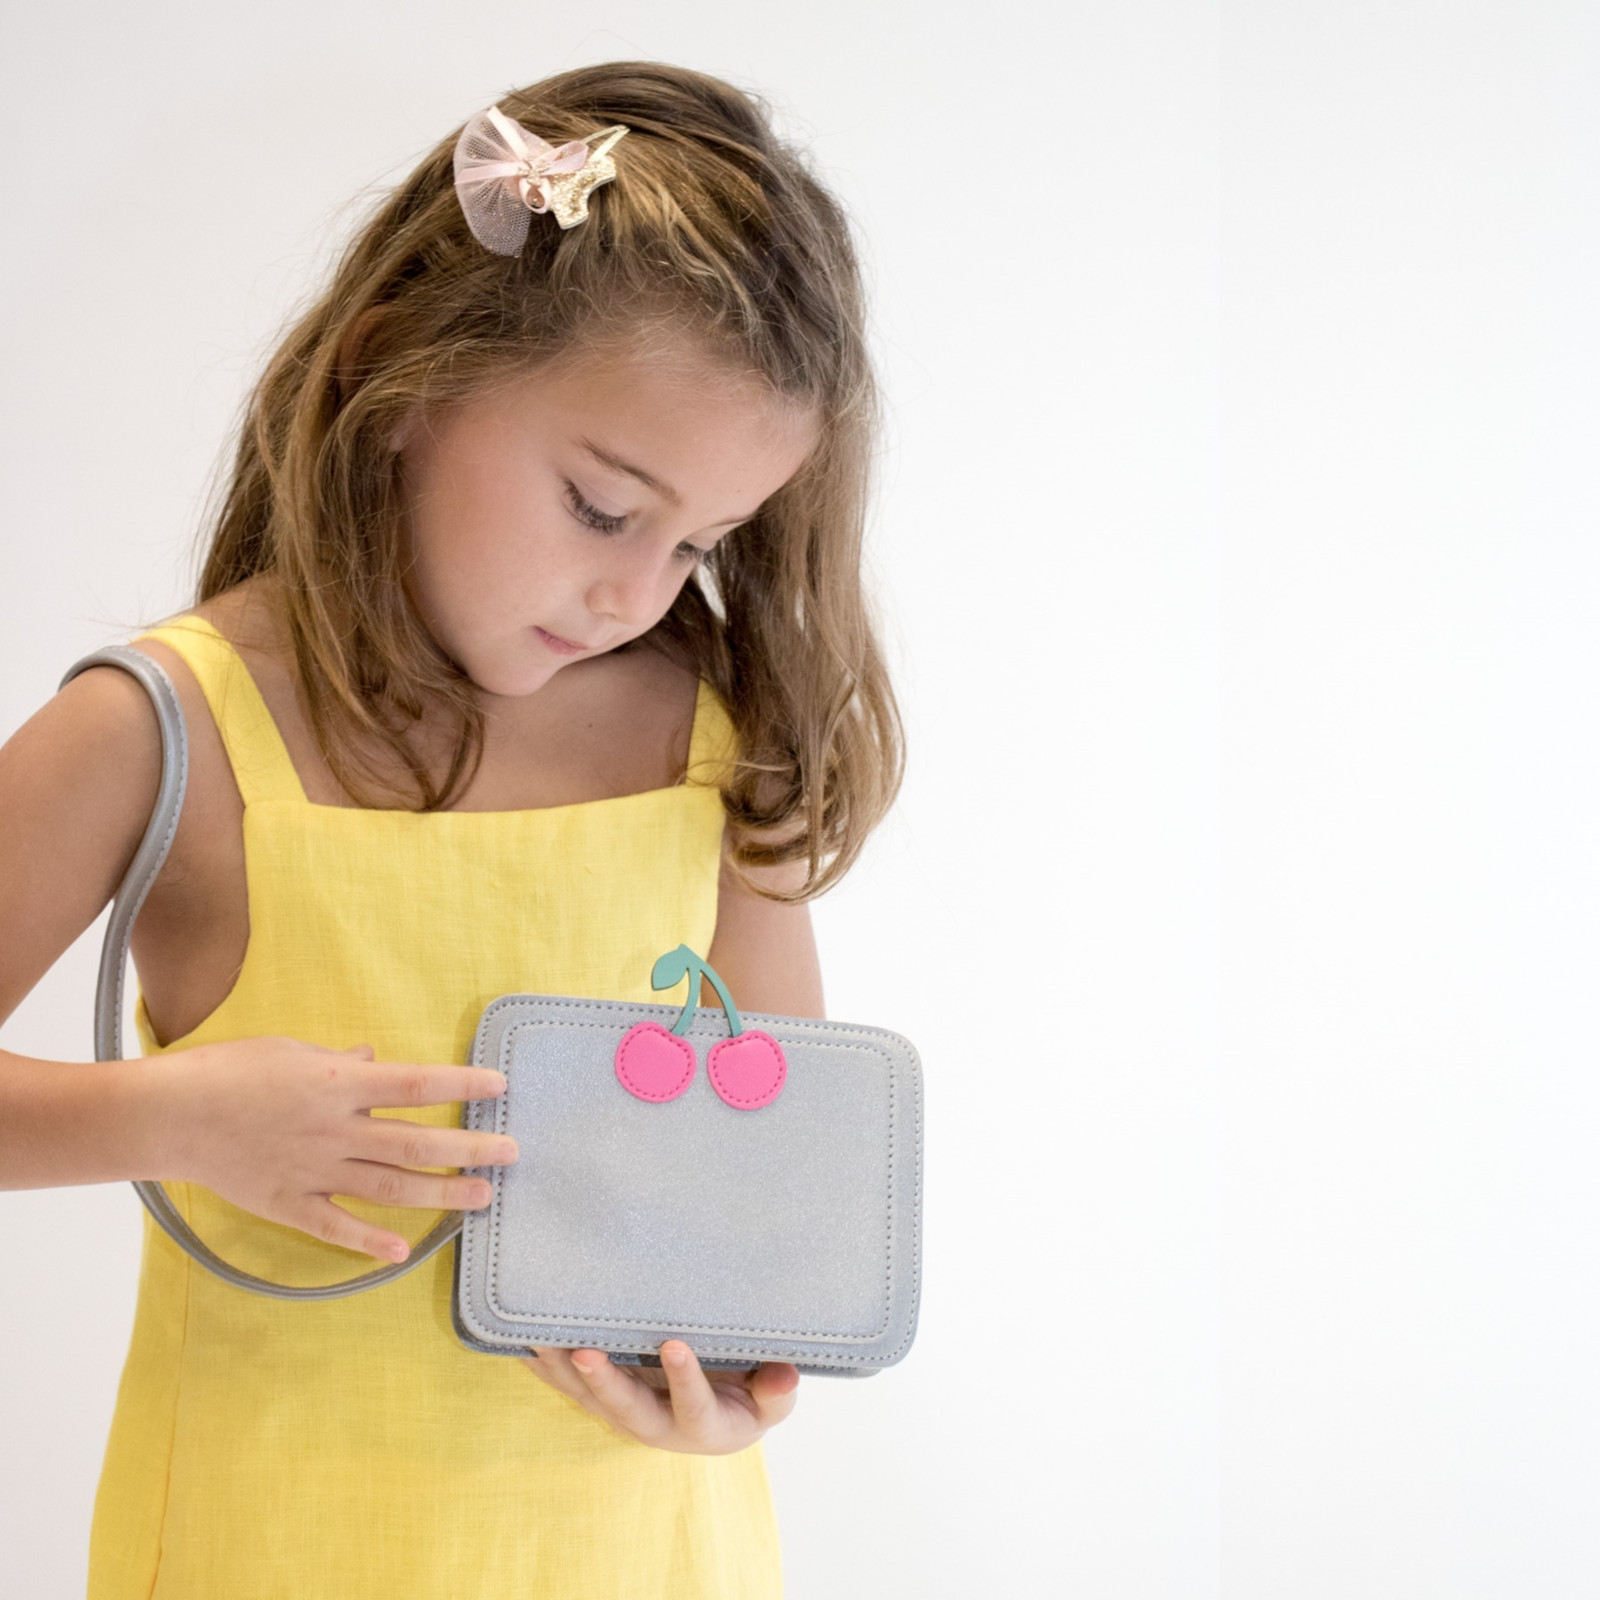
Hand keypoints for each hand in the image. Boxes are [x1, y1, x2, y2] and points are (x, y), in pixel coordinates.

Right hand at [151, 1036, 517, 1260]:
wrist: (171, 1115)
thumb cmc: (231, 1070)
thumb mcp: (292, 1049)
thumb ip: (340, 1060)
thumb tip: (374, 1057)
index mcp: (340, 1084)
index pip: (418, 1083)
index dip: (463, 1083)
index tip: (500, 1085)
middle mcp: (336, 1129)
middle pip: (417, 1142)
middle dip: (470, 1147)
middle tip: (511, 1153)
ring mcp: (314, 1170)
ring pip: (391, 1187)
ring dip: (441, 1193)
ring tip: (482, 1196)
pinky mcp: (288, 1203)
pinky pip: (336, 1226)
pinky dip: (370, 1240)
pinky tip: (403, 1250)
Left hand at [519, 1341, 799, 1454]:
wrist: (724, 1414)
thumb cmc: (751, 1397)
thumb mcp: (773, 1400)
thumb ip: (777, 1391)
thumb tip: (785, 1375)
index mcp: (702, 1425)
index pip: (694, 1406)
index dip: (684, 1379)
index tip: (675, 1345)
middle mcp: (656, 1424)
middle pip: (627, 1409)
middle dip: (605, 1382)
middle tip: (585, 1352)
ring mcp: (625, 1411)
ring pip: (590, 1397)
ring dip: (564, 1371)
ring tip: (541, 1339)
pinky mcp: (604, 1398)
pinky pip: (569, 1385)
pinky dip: (545, 1366)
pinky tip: (521, 1340)